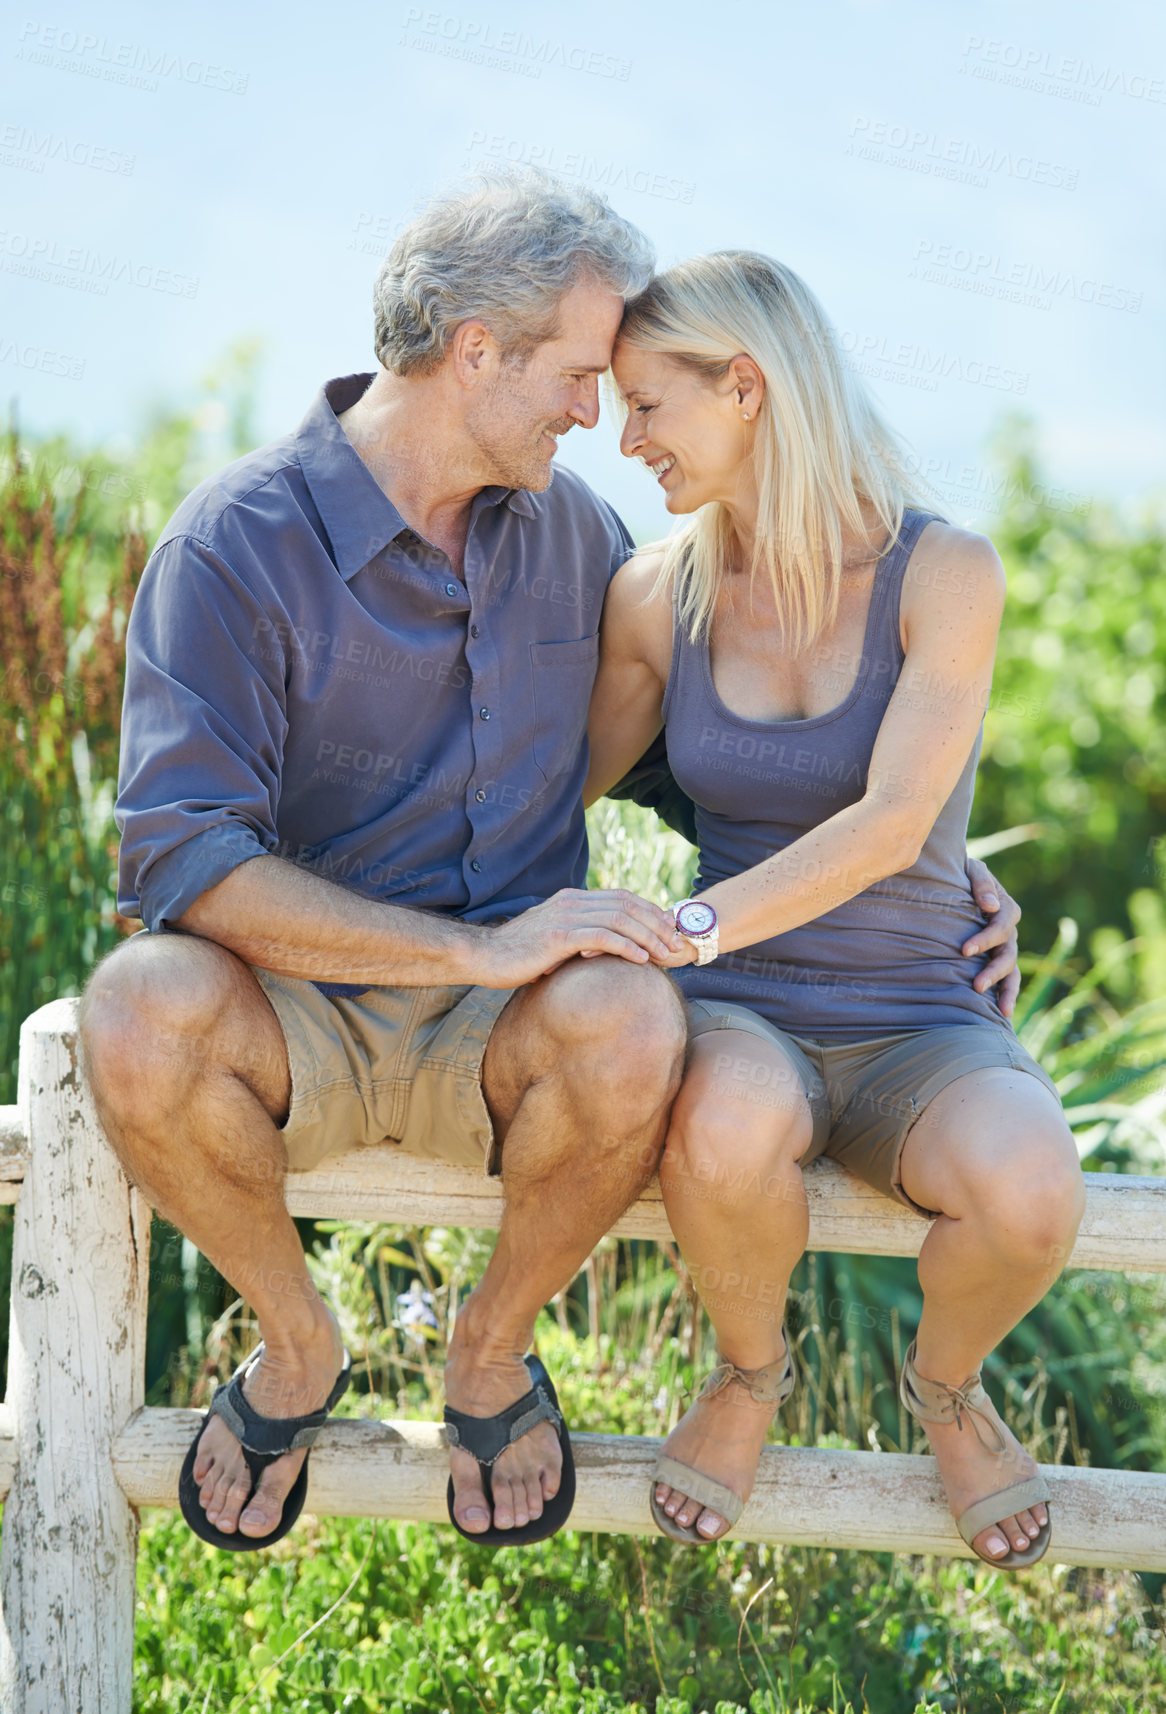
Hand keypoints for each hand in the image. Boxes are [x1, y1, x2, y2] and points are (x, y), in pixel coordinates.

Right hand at [479, 889, 685, 987]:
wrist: (484, 956)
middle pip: (627, 905)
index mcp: (572, 898)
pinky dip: (626, 947)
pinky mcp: (559, 937)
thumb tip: (601, 949)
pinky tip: (641, 960)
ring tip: (665, 955)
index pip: (622, 897)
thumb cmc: (517, 953)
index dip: (650, 912)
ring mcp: (565, 917)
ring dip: (648, 938)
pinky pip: (602, 938)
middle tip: (676, 945)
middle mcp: (572, 901)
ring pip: (620, 920)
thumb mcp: (552, 939)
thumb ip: (576, 936)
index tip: (669, 930)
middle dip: (657, 924)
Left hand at [963, 858, 1020, 1022]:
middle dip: (994, 970)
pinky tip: (1001, 1017)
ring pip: (1011, 971)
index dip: (986, 938)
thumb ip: (981, 883)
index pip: (1003, 925)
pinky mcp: (994, 960)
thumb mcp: (970, 870)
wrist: (951, 882)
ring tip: (1001, 1011)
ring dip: (1006, 990)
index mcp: (1005, 908)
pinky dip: (1004, 996)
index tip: (965, 950)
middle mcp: (1009, 931)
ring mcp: (1004, 948)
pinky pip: (1005, 981)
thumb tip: (991, 906)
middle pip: (1009, 953)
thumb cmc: (959, 874)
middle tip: (976, 985)